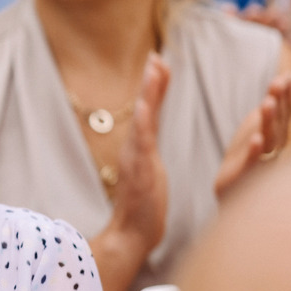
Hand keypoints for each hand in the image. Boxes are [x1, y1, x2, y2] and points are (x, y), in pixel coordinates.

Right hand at [107, 53, 170, 255]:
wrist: (132, 235)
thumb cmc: (144, 211)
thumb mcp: (151, 177)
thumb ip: (149, 159)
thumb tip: (151, 149)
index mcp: (140, 149)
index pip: (148, 112)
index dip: (154, 88)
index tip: (159, 63)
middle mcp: (134, 148)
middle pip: (144, 108)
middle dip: (151, 81)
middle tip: (157, 55)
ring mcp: (135, 157)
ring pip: (143, 117)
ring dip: (148, 91)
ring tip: (154, 68)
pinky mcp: (139, 169)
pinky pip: (142, 140)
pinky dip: (142, 120)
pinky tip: (143, 104)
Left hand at [214, 69, 290, 198]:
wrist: (233, 182)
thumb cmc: (253, 148)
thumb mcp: (266, 120)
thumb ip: (281, 98)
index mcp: (279, 131)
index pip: (286, 110)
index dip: (289, 93)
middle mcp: (275, 144)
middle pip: (279, 120)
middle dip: (279, 101)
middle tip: (278, 83)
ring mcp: (263, 158)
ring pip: (268, 138)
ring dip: (268, 121)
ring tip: (267, 104)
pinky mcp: (246, 171)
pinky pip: (253, 161)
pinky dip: (256, 151)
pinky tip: (256, 139)